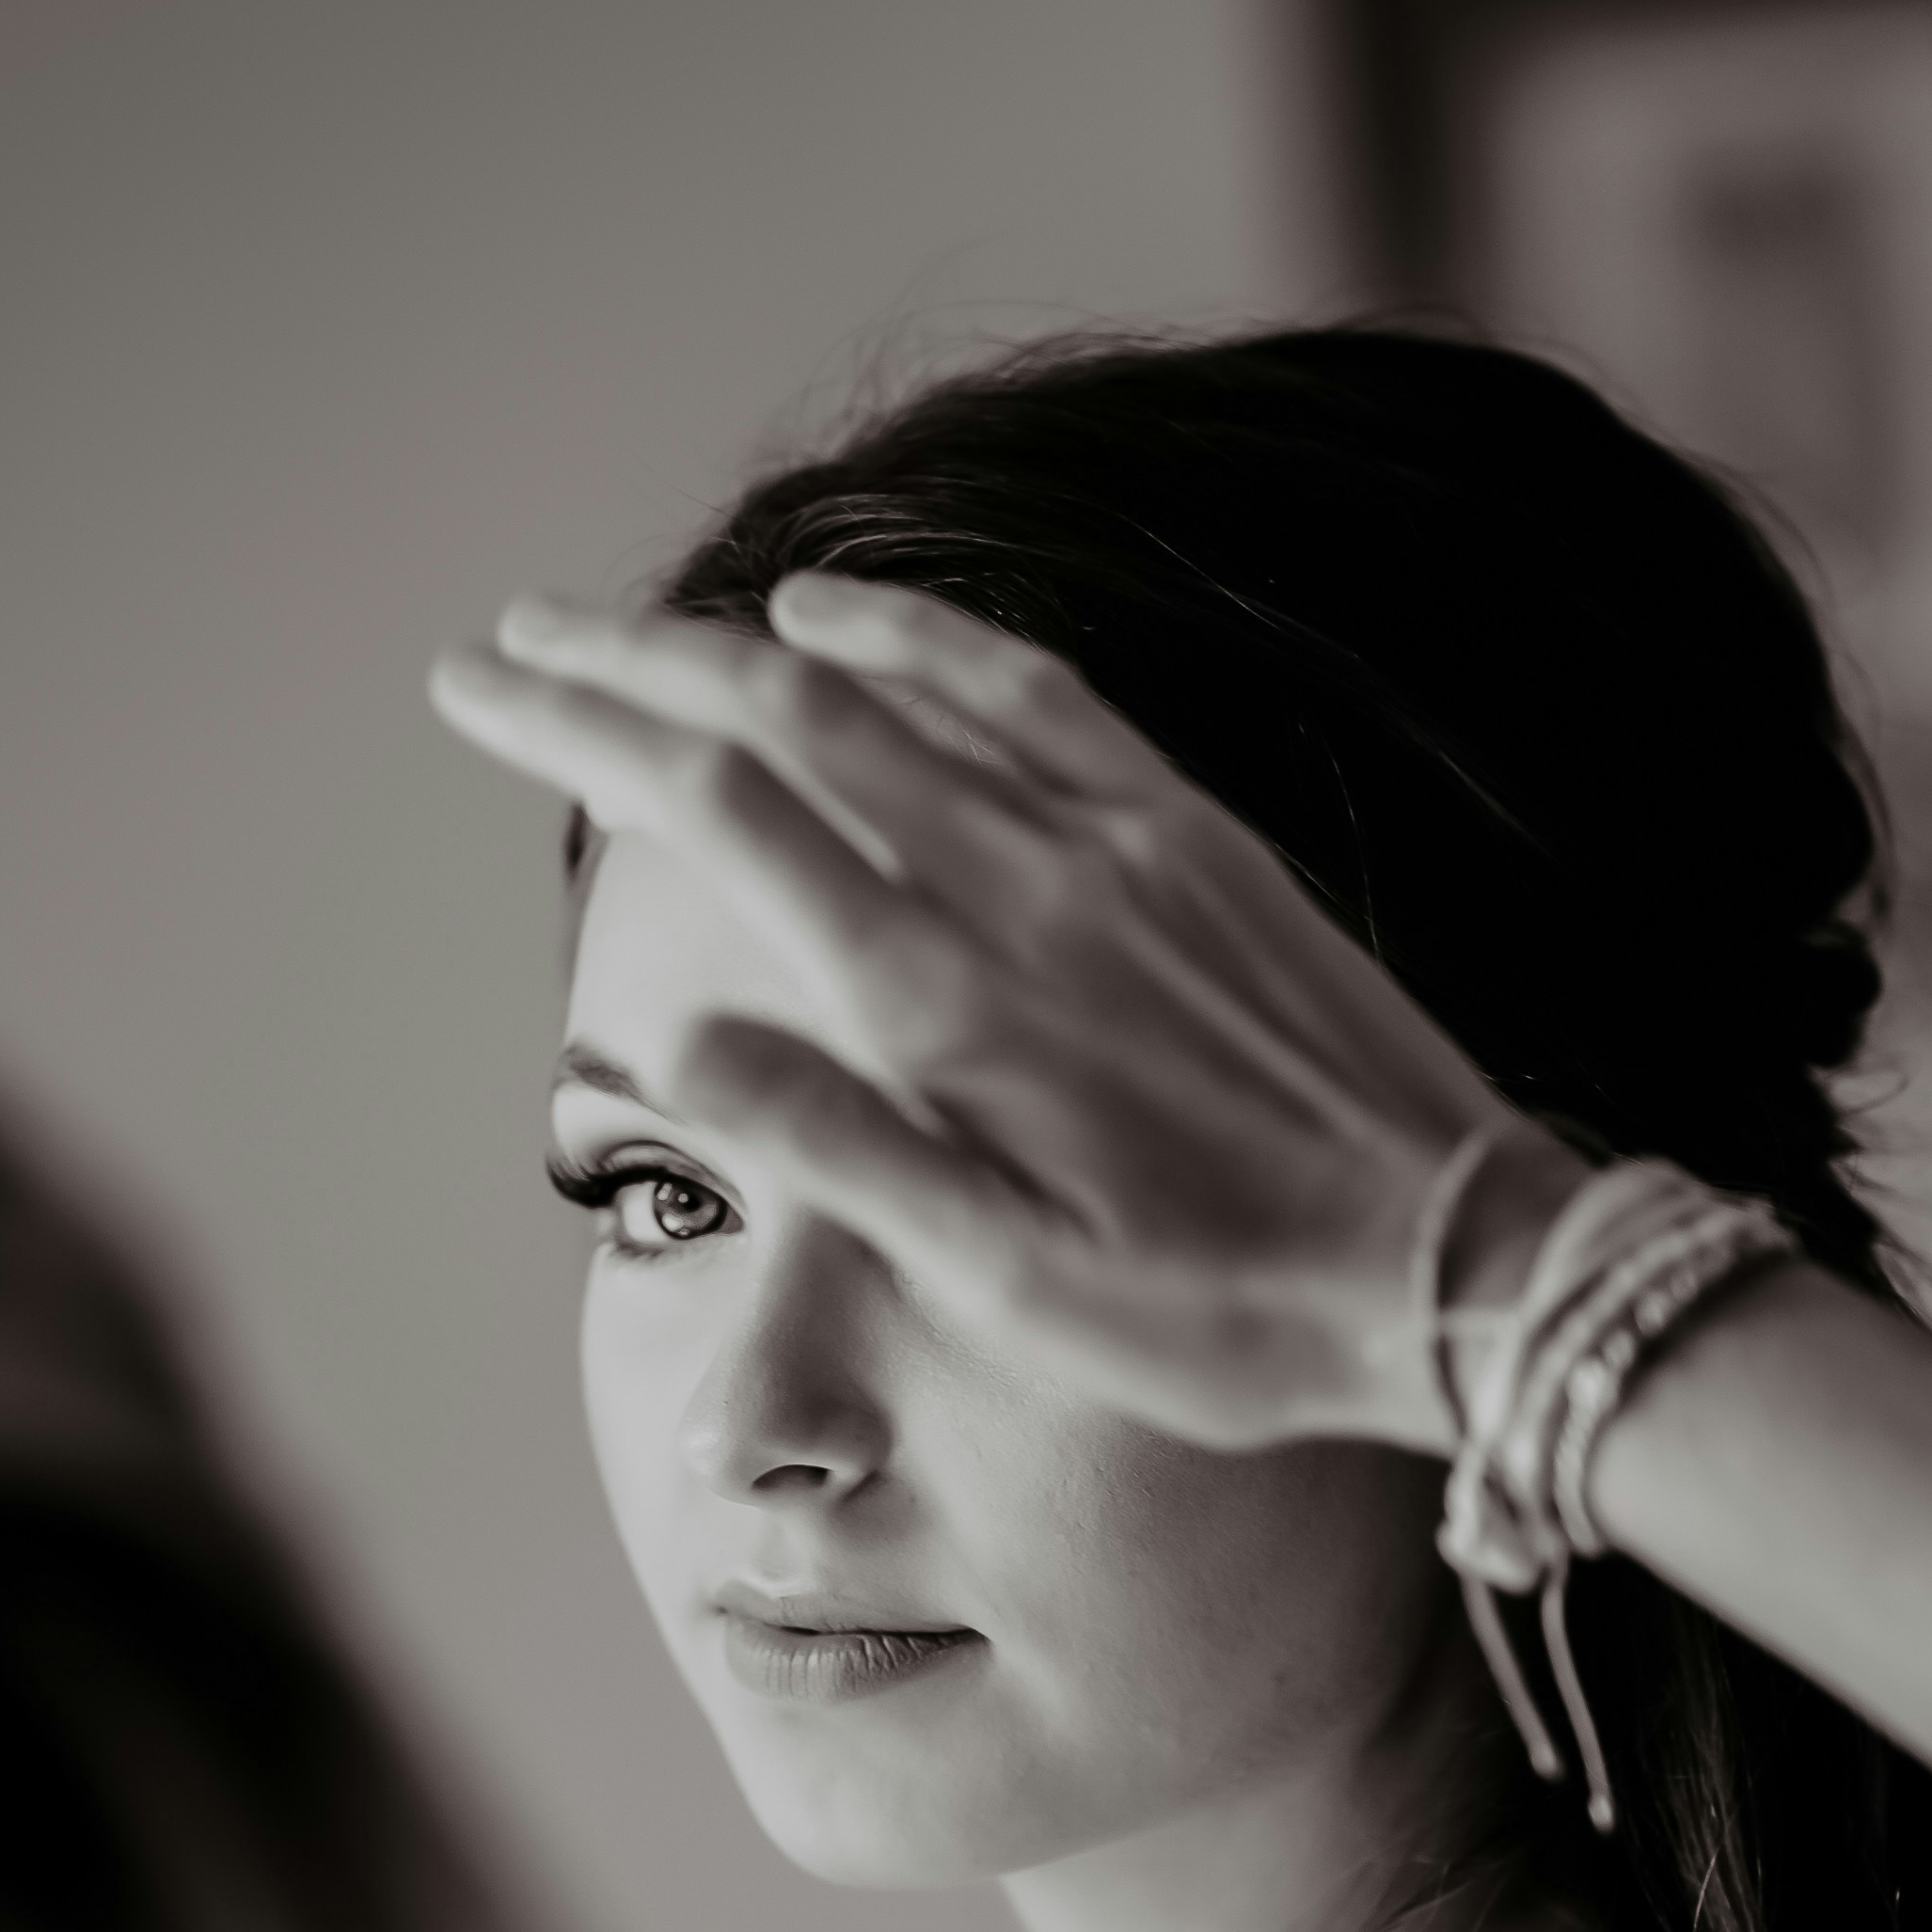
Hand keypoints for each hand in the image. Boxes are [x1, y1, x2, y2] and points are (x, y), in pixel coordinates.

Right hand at [428, 569, 1576, 1454]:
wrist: (1456, 1265)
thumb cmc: (1222, 1315)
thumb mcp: (1009, 1286)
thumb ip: (839, 1149)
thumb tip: (676, 1041)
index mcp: (945, 1004)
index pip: (717, 810)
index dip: (579, 733)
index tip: (475, 687)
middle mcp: (1018, 888)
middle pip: (777, 715)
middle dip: (622, 666)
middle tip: (505, 637)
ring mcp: (1113, 844)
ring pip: (891, 684)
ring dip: (743, 640)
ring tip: (636, 627)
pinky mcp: (1194, 834)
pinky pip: (1032, 688)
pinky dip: (920, 635)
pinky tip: (845, 615)